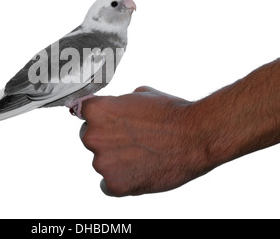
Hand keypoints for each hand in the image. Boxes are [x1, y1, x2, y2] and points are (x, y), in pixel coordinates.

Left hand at [80, 86, 210, 196]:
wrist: (196, 136)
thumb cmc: (171, 113)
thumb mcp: (140, 94)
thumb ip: (118, 103)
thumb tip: (114, 108)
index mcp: (97, 111)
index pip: (84, 113)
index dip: (100, 117)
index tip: (110, 122)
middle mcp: (93, 136)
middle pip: (90, 138)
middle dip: (106, 139)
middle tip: (132, 140)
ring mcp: (102, 162)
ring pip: (101, 162)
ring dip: (115, 161)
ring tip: (143, 155)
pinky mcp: (115, 185)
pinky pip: (108, 185)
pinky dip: (121, 181)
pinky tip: (139, 171)